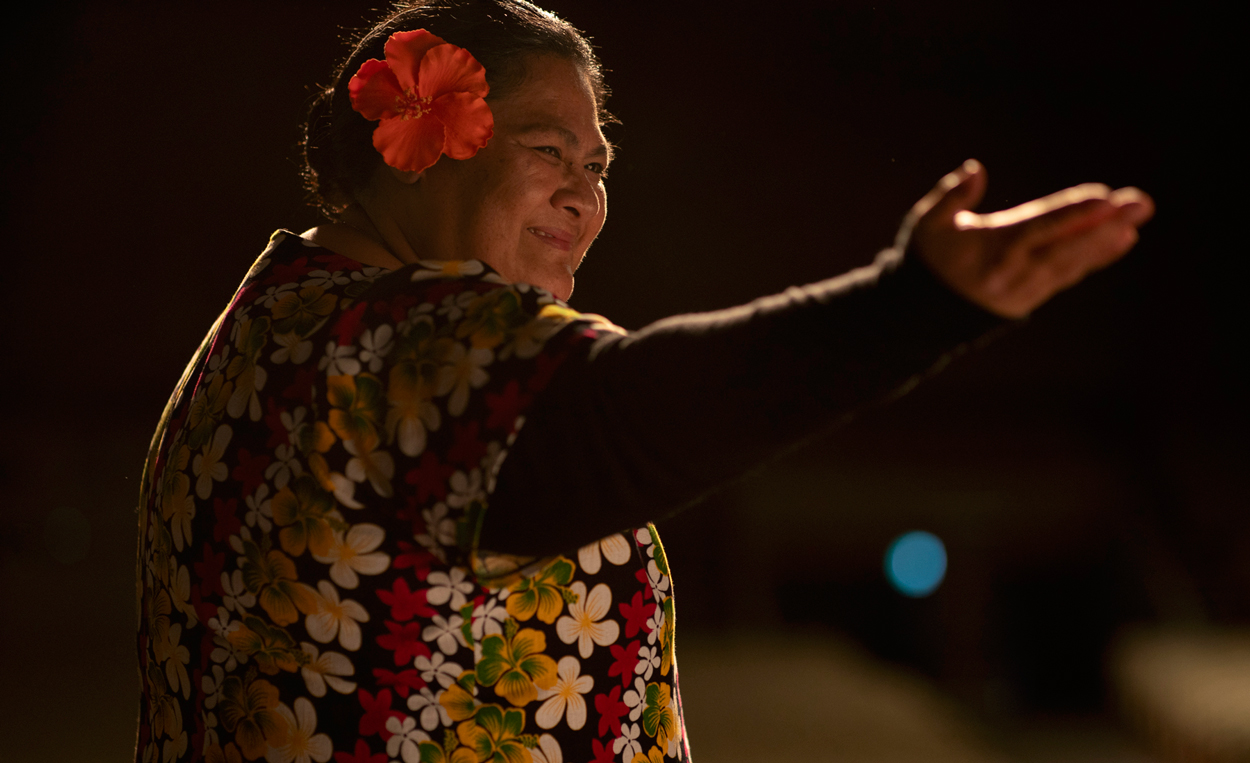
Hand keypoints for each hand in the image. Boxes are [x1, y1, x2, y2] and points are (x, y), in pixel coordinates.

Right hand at [904, 160, 1153, 317]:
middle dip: (1106, 223)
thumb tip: (976, 170)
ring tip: (1137, 219)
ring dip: (1107, 239)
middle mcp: (1014, 271)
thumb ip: (951, 196)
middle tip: (1141, 203)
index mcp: (991, 249)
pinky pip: (1068, 275)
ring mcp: (1024, 288)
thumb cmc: (928, 259)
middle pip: (1066, 244)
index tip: (1105, 197)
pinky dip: (1095, 257)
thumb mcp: (927, 224)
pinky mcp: (1030, 297)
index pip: (1039, 226)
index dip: (1073, 213)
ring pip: (1072, 261)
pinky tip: (1120, 239)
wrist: (919, 315)